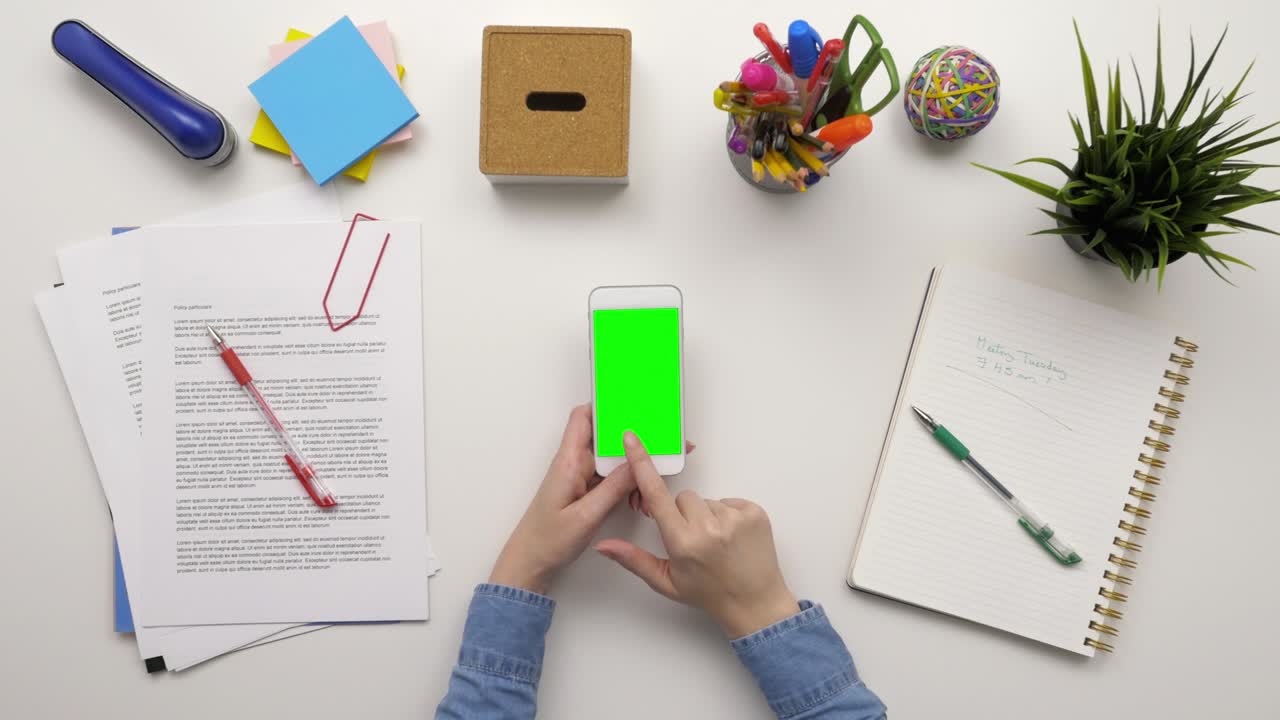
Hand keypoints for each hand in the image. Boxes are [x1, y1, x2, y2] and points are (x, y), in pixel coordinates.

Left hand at [488, 405, 636, 594]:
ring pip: (613, 459)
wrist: (531, 564)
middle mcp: (574, 463)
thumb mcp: (586, 516)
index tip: (634, 403)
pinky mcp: (586, 491)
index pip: (584, 417)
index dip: (607, 405)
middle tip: (662, 442)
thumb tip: (638, 461)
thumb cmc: (547, 541)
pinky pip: (612, 477)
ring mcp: (580, 477)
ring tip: (651, 481)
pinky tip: (639, 497)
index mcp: (568, 461)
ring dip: (633, 467)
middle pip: (606, 436)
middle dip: (634, 439)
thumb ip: (614, 488)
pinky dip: (628, 484)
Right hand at [596, 432, 799, 638]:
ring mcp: (734, 519)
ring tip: (717, 542)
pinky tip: (732, 538)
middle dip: (683, 513)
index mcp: (683, 542)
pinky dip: (728, 515)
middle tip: (695, 540)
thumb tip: (603, 546)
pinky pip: (730, 501)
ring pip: (707, 500)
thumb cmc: (710, 593)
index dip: (641, 465)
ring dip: (708, 516)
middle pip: (683, 497)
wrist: (754, 603)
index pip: (656, 494)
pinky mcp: (754, 513)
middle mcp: (708, 528)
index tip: (633, 439)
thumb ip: (633, 559)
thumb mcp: (666, 582)